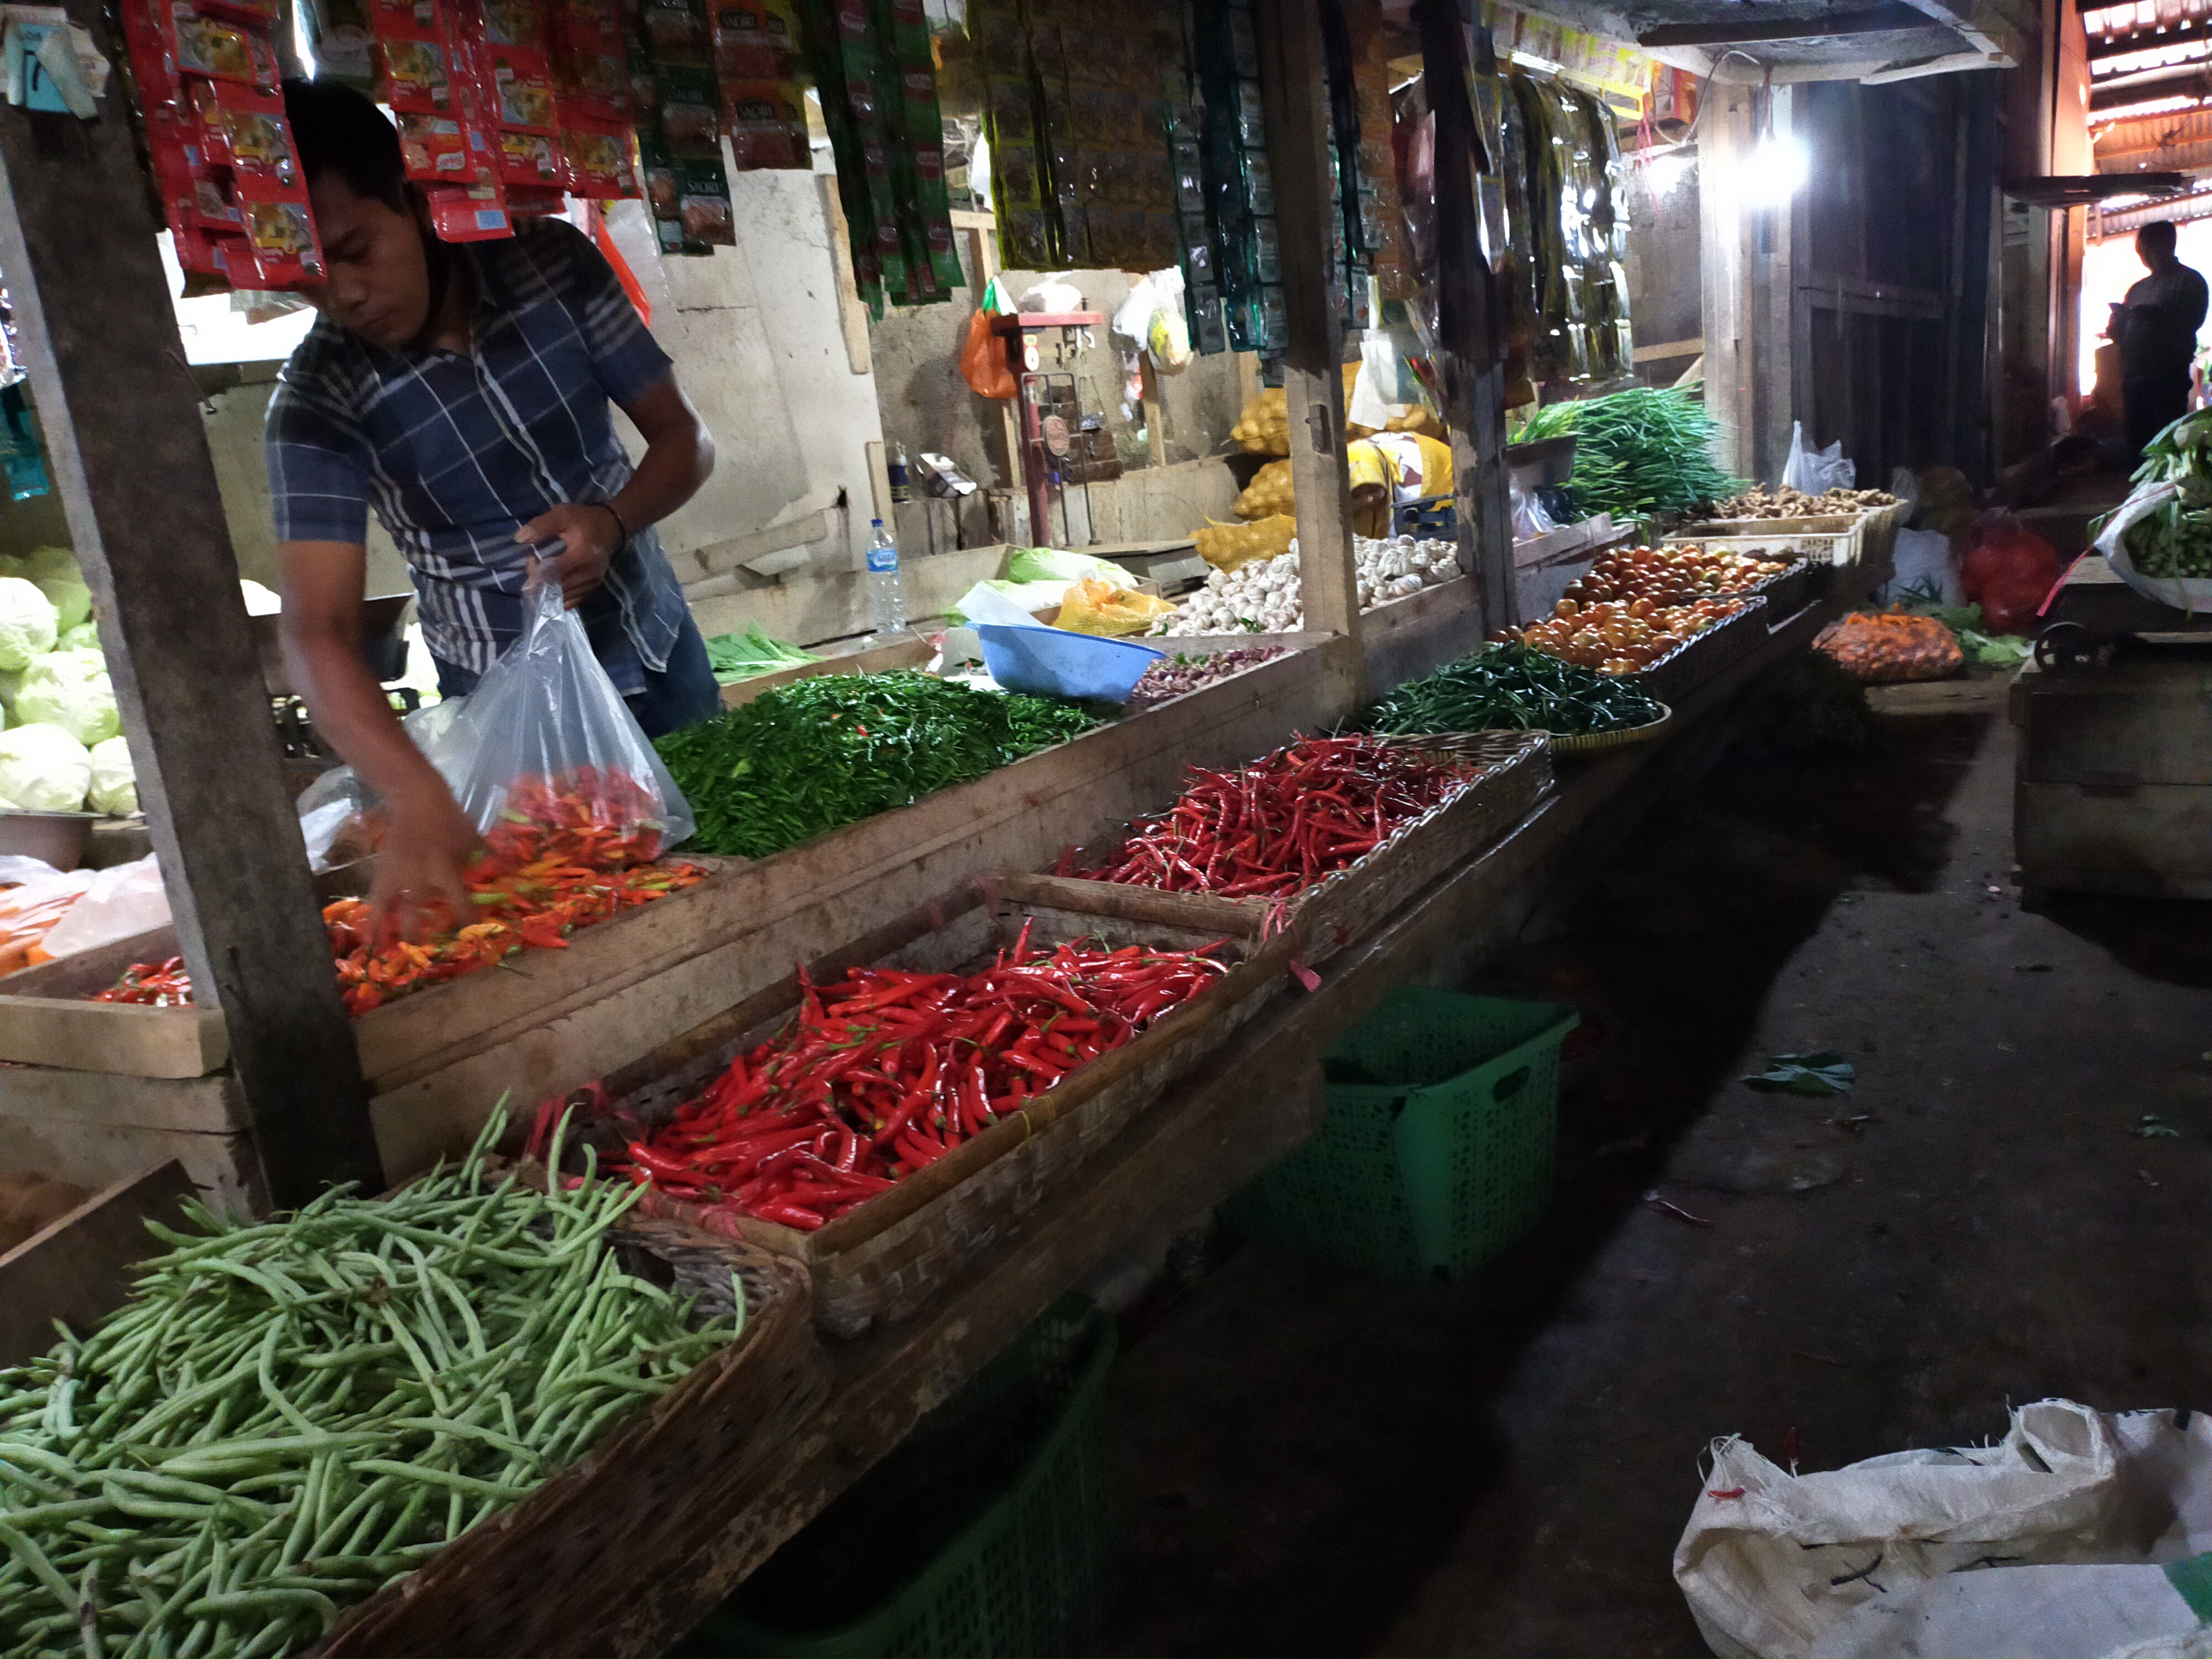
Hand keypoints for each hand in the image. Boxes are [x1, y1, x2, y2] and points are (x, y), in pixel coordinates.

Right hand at [369, 787, 481, 944]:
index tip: (469, 935)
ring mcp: (396, 871)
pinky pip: (376, 895)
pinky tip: (366, 933)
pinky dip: (372, 914)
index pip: (457, 898)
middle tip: (417, 955)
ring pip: (386, 903)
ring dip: (383, 927)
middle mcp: (417, 873)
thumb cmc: (449, 818)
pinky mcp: (383, 868)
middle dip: (415, 932)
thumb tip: (506, 877)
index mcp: (443, 866)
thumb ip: (486, 860)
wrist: (415, 798)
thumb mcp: (472, 839)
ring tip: (378, 950)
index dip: (464, 917)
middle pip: (415, 907)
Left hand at [515, 501, 621, 606]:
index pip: (555, 572)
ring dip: (547, 589)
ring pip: (563, 598)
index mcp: (582, 555)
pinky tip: (551, 585)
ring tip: (542, 573)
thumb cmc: (585, 520)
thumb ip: (542, 525)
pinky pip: (571, 602)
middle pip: (557, 588)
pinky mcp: (592, 589)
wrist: (612, 528)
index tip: (530, 559)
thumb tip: (520, 538)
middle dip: (539, 581)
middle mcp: (589, 574)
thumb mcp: (563, 514)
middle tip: (533, 565)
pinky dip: (557, 597)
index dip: (537, 572)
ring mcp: (591, 584)